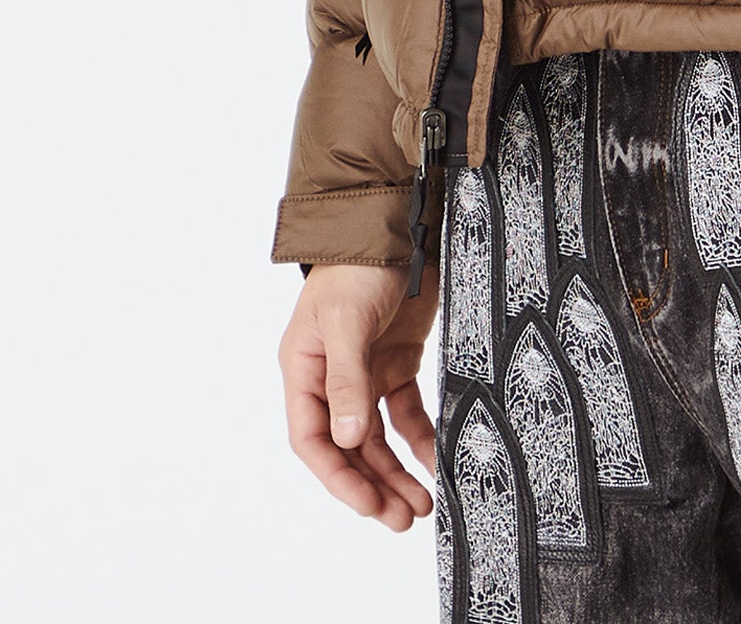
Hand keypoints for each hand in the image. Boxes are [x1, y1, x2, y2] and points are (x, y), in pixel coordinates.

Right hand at [280, 260, 439, 528]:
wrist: (397, 222)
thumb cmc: (356, 264)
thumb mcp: (346, 320)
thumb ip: (347, 380)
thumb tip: (349, 441)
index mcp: (304, 371)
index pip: (313, 440)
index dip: (338, 477)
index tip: (368, 505)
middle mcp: (331, 379)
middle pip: (348, 448)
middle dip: (372, 486)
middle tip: (403, 517)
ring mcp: (366, 372)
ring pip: (378, 439)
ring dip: (396, 472)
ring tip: (421, 505)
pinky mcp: (397, 362)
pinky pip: (406, 413)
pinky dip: (420, 438)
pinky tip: (436, 460)